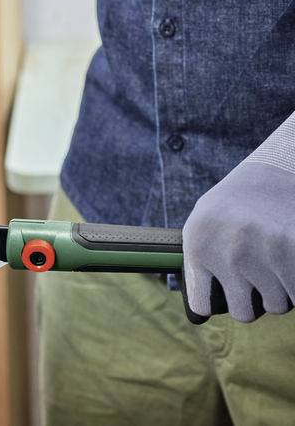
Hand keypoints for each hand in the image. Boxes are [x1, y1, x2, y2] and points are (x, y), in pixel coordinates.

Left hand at [183, 114, 294, 321]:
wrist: (277, 170)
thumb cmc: (237, 202)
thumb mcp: (203, 224)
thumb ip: (198, 263)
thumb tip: (198, 315)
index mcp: (198, 244)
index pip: (201, 304)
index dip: (214, 304)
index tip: (221, 297)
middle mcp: (227, 252)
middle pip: (243, 312)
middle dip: (253, 302)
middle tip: (258, 280)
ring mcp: (262, 253)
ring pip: (276, 306)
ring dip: (279, 292)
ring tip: (275, 265)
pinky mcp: (292, 253)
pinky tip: (289, 265)